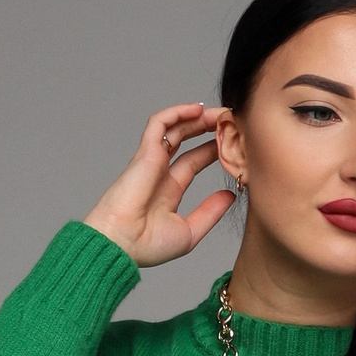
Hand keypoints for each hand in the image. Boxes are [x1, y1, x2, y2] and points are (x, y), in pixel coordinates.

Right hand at [82, 102, 235, 267]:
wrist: (122, 245)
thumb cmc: (148, 246)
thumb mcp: (190, 232)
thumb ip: (210, 212)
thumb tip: (230, 195)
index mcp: (168, 191)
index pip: (194, 161)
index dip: (213, 149)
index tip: (233, 143)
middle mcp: (159, 173)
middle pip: (185, 140)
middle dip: (208, 128)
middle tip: (231, 120)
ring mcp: (151, 161)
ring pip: (175, 128)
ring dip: (197, 117)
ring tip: (221, 112)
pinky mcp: (145, 153)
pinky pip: (159, 124)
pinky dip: (176, 112)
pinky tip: (198, 109)